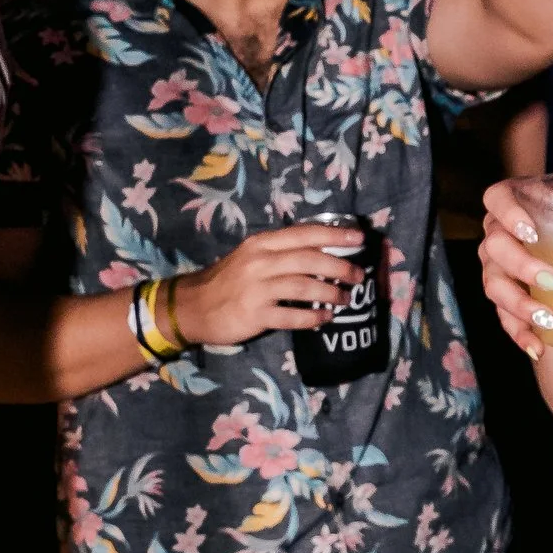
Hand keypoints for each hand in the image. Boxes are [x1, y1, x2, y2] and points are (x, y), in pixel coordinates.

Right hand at [173, 222, 363, 349]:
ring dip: (330, 293)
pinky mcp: (254, 314)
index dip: (334, 235)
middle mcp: (259, 262)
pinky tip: (324, 318)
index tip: (360, 239)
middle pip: (309, 259)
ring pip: (303, 285)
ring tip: (346, 299)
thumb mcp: (251, 257)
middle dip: (339, 267)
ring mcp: (256, 289)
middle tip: (358, 276)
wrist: (193, 307)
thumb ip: (281, 253)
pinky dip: (312, 317)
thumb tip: (324, 252)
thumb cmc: (229, 281)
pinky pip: (291, 315)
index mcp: (261, 244)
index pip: (304, 234)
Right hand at [479, 179, 552, 362]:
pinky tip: (537, 347)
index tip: (532, 233)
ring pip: (494, 286)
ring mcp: (495, 266)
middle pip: (495, 248)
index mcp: (511, 201)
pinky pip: (502, 315)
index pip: (497, 199)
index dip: (508, 214)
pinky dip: (519, 333)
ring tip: (548, 319)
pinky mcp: (503, 294)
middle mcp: (495, 233)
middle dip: (521, 267)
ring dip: (519, 305)